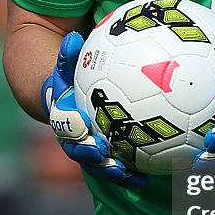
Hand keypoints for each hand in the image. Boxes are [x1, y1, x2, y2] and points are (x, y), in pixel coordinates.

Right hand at [41, 32, 142, 187]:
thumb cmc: (70, 80)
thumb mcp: (67, 67)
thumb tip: (73, 39)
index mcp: (65, 118)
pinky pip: (117, 167)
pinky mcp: (103, 157)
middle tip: (107, 158)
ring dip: (113, 172)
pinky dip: (131, 173)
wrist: (64, 100)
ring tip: (132, 176)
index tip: (85, 131)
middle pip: (81, 152)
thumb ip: (68, 55)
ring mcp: (88, 150)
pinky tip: (149, 175)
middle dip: (93, 158)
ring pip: (99, 165)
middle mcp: (74, 138)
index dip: (74, 132)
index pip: (66, 127)